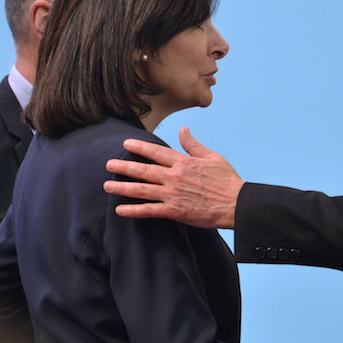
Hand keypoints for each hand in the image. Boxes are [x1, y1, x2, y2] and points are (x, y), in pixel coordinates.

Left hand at [103, 127, 242, 228]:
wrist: (236, 204)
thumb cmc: (227, 180)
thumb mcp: (212, 157)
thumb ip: (193, 145)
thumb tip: (183, 130)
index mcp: (183, 162)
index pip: (156, 152)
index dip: (140, 147)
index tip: (126, 143)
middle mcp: (174, 177)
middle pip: (143, 170)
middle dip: (124, 166)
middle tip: (109, 164)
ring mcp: (173, 195)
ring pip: (142, 190)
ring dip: (122, 187)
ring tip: (107, 185)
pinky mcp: (175, 211)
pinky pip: (149, 210)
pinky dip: (134, 211)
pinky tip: (120, 210)